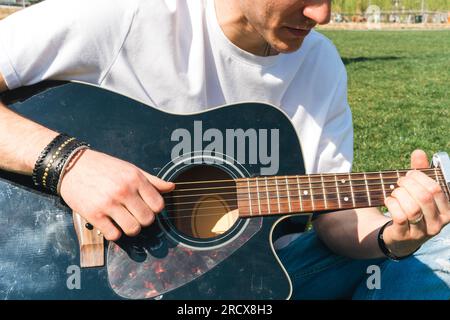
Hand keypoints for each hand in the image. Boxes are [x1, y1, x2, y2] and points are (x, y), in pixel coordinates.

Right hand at [59, 149, 174, 240]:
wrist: (71, 165)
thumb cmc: (103, 167)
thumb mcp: (130, 168)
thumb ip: (152, 180)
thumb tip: (172, 187)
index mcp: (135, 178)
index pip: (158, 205)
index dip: (154, 209)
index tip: (146, 207)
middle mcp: (124, 191)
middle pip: (147, 220)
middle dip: (143, 220)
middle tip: (134, 215)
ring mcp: (109, 203)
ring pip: (133, 229)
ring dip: (130, 228)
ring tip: (123, 221)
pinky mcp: (93, 214)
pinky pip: (113, 235)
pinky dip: (114, 233)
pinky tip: (110, 224)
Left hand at [383, 149, 449, 256]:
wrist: (401, 237)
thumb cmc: (413, 207)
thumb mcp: (419, 190)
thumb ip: (420, 172)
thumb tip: (418, 152)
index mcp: (447, 210)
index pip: (437, 189)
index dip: (420, 177)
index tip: (410, 174)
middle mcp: (438, 223)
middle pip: (424, 197)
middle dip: (408, 185)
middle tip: (399, 182)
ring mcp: (422, 232)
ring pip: (413, 208)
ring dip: (399, 195)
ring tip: (394, 192)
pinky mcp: (405, 236)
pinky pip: (400, 217)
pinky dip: (392, 204)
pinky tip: (388, 201)